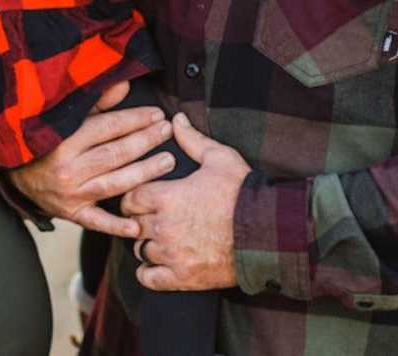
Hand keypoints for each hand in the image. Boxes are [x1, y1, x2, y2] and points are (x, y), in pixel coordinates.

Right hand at [6, 82, 175, 236]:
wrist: (17, 175)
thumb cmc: (47, 142)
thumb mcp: (65, 118)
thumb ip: (96, 103)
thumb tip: (125, 85)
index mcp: (64, 141)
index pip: (108, 127)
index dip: (135, 119)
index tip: (157, 114)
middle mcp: (67, 168)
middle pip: (115, 154)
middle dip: (145, 141)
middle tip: (167, 132)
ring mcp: (70, 194)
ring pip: (114, 183)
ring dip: (144, 173)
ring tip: (167, 161)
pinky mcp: (72, 214)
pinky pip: (97, 222)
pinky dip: (117, 226)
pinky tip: (137, 225)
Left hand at [122, 113, 249, 290]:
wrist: (268, 232)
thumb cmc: (243, 193)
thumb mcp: (220, 158)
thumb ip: (193, 139)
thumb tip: (177, 119)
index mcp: (167, 196)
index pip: (129, 197)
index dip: (135, 196)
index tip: (145, 196)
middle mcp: (163, 226)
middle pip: (132, 223)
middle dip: (140, 219)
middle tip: (151, 216)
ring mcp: (171, 254)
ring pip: (139, 250)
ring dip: (146, 244)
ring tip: (160, 238)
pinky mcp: (182, 277)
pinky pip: (148, 278)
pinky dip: (149, 272)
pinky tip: (158, 264)